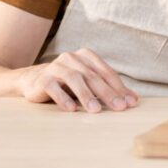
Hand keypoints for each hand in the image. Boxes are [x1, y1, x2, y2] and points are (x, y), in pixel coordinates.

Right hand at [18, 48, 138, 112]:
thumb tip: (133, 100)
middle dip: (108, 93)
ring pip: (75, 79)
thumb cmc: (68, 83)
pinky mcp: (43, 79)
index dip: (120, 87)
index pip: (106, 73)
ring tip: (96, 111)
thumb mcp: (89, 83)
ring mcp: (56, 67)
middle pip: (93, 76)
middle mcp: (72, 58)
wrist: (34, 80)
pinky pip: (54, 88)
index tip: (130, 102)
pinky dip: (64, 98)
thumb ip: (108, 88)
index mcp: (87, 56)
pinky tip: (72, 109)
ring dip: (86, 96)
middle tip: (119, 107)